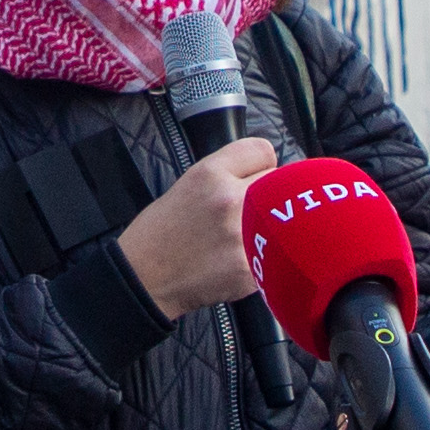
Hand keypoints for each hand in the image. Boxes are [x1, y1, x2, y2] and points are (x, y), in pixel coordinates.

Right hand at [115, 143, 273, 316]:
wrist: (144, 278)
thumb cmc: (161, 232)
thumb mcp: (188, 183)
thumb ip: (228, 172)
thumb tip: (267, 172)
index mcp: (210, 174)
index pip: (263, 150)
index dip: (259, 165)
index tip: (253, 179)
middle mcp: (230, 199)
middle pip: (279, 182)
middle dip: (269, 193)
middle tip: (251, 210)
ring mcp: (243, 235)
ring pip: (284, 218)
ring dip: (273, 225)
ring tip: (251, 236)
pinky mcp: (252, 269)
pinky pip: (277, 252)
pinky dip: (267, 257)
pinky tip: (244, 261)